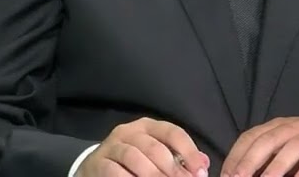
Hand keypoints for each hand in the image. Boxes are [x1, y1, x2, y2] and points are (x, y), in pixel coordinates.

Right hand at [79, 117, 210, 176]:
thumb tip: (204, 163)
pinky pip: (115, 171)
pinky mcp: (98, 162)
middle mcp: (129, 132)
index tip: (200, 172)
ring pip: (135, 157)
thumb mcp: (154, 156)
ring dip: (153, 175)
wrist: (94, 169)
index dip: (189, 152)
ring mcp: (112, 146)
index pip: (172, 132)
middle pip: (155, 147)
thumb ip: (178, 158)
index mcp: (148, 127)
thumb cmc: (131, 162)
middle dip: (173, 169)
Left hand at [221, 117, 298, 176]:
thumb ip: (266, 157)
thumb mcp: (285, 148)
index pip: (250, 137)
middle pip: (267, 141)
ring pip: (290, 149)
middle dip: (250, 161)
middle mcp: (292, 127)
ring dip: (275, 168)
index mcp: (276, 126)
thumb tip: (240, 174)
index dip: (236, 156)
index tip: (226, 175)